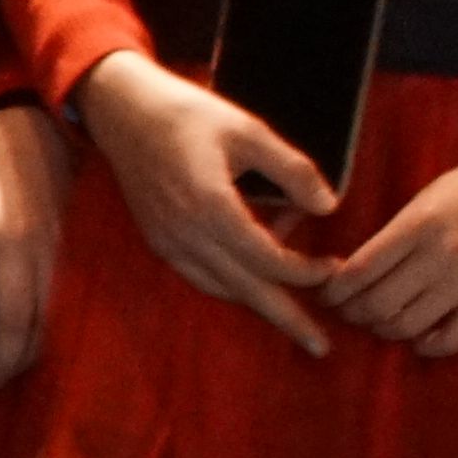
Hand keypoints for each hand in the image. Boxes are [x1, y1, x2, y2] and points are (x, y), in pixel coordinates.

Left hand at [0, 102, 70, 393]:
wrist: (31, 128)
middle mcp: (10, 248)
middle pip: (10, 322)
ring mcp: (42, 249)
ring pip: (38, 316)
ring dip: (23, 352)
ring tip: (6, 372)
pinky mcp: (63, 247)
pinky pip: (54, 299)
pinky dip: (42, 327)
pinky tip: (31, 341)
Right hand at [78, 50, 338, 361]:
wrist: (123, 111)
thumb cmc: (188, 113)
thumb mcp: (250, 131)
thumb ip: (293, 170)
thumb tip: (328, 207)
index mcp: (211, 207)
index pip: (268, 259)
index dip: (305, 270)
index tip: (334, 267)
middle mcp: (186, 234)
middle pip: (245, 290)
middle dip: (286, 318)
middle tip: (320, 346)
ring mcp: (168, 241)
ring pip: (222, 288)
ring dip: (260, 299)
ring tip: (294, 308)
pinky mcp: (159, 240)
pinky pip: (202, 277)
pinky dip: (232, 283)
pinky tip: (254, 277)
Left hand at [319, 118, 457, 360]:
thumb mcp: (433, 194)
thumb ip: (399, 231)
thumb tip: (360, 267)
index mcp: (419, 223)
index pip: (359, 270)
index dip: (335, 290)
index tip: (329, 294)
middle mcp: (440, 256)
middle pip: (377, 305)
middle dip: (355, 313)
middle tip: (352, 310)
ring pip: (407, 327)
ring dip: (386, 329)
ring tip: (384, 320)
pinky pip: (450, 341)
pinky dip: (427, 345)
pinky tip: (422, 335)